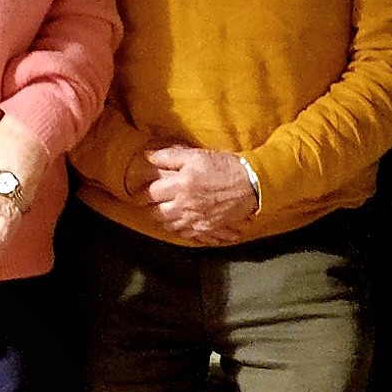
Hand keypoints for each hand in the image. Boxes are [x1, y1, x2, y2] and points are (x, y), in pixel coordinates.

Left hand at [142, 146, 260, 245]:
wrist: (251, 184)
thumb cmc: (225, 167)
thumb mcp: (196, 155)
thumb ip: (170, 156)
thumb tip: (148, 156)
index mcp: (181, 185)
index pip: (152, 193)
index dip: (143, 192)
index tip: (140, 192)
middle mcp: (186, 206)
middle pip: (158, 214)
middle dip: (151, 210)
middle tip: (149, 205)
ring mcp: (196, 220)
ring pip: (171, 227)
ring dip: (164, 221)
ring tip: (163, 214)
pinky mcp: (207, 229)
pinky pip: (188, 235)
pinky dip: (181, 231)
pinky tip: (180, 225)